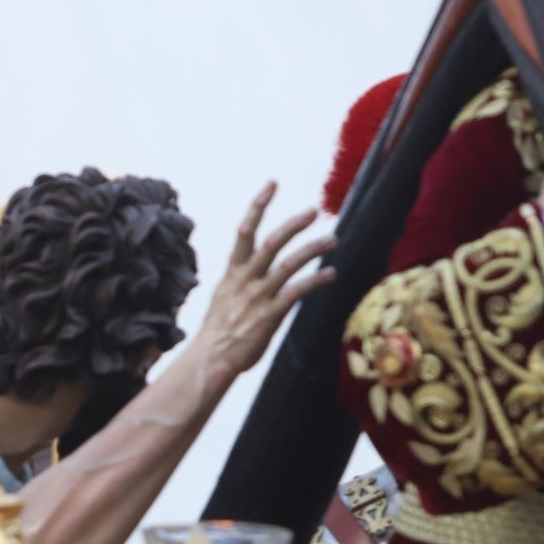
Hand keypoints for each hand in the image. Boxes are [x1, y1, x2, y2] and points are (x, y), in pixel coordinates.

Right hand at [190, 183, 335, 382]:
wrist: (210, 359)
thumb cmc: (218, 332)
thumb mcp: (224, 299)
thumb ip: (241, 282)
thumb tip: (255, 273)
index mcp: (232, 273)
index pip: (244, 231)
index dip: (258, 206)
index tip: (271, 184)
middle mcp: (245, 280)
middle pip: (270, 243)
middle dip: (293, 224)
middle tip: (313, 211)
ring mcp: (258, 297)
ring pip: (288, 264)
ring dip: (313, 249)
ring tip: (333, 239)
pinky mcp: (269, 316)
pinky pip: (297, 291)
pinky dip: (316, 280)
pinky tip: (331, 275)